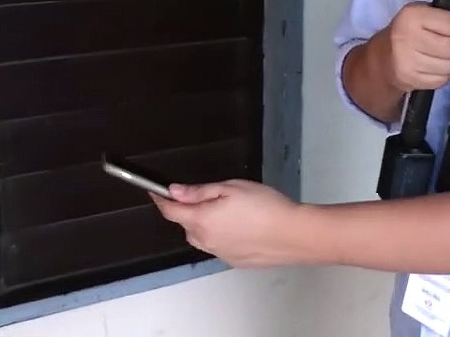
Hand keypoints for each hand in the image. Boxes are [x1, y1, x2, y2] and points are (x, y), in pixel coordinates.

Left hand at [151, 179, 305, 267]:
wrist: (294, 235)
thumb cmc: (266, 208)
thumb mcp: (230, 188)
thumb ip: (199, 191)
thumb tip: (175, 191)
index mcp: (201, 221)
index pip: (169, 211)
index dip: (160, 199)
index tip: (155, 191)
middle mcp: (206, 241)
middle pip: (185, 225)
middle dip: (189, 210)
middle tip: (209, 196)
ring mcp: (220, 254)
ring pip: (201, 237)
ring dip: (204, 225)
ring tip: (229, 211)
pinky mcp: (234, 262)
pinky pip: (217, 247)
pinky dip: (220, 236)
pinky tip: (240, 227)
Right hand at [376, 0, 449, 91]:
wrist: (384, 58)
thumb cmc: (411, 30)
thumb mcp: (431, 11)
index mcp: (412, 15)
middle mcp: (407, 37)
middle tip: (447, 43)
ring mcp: (407, 60)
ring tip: (441, 56)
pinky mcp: (410, 79)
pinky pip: (443, 80)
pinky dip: (443, 75)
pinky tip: (433, 67)